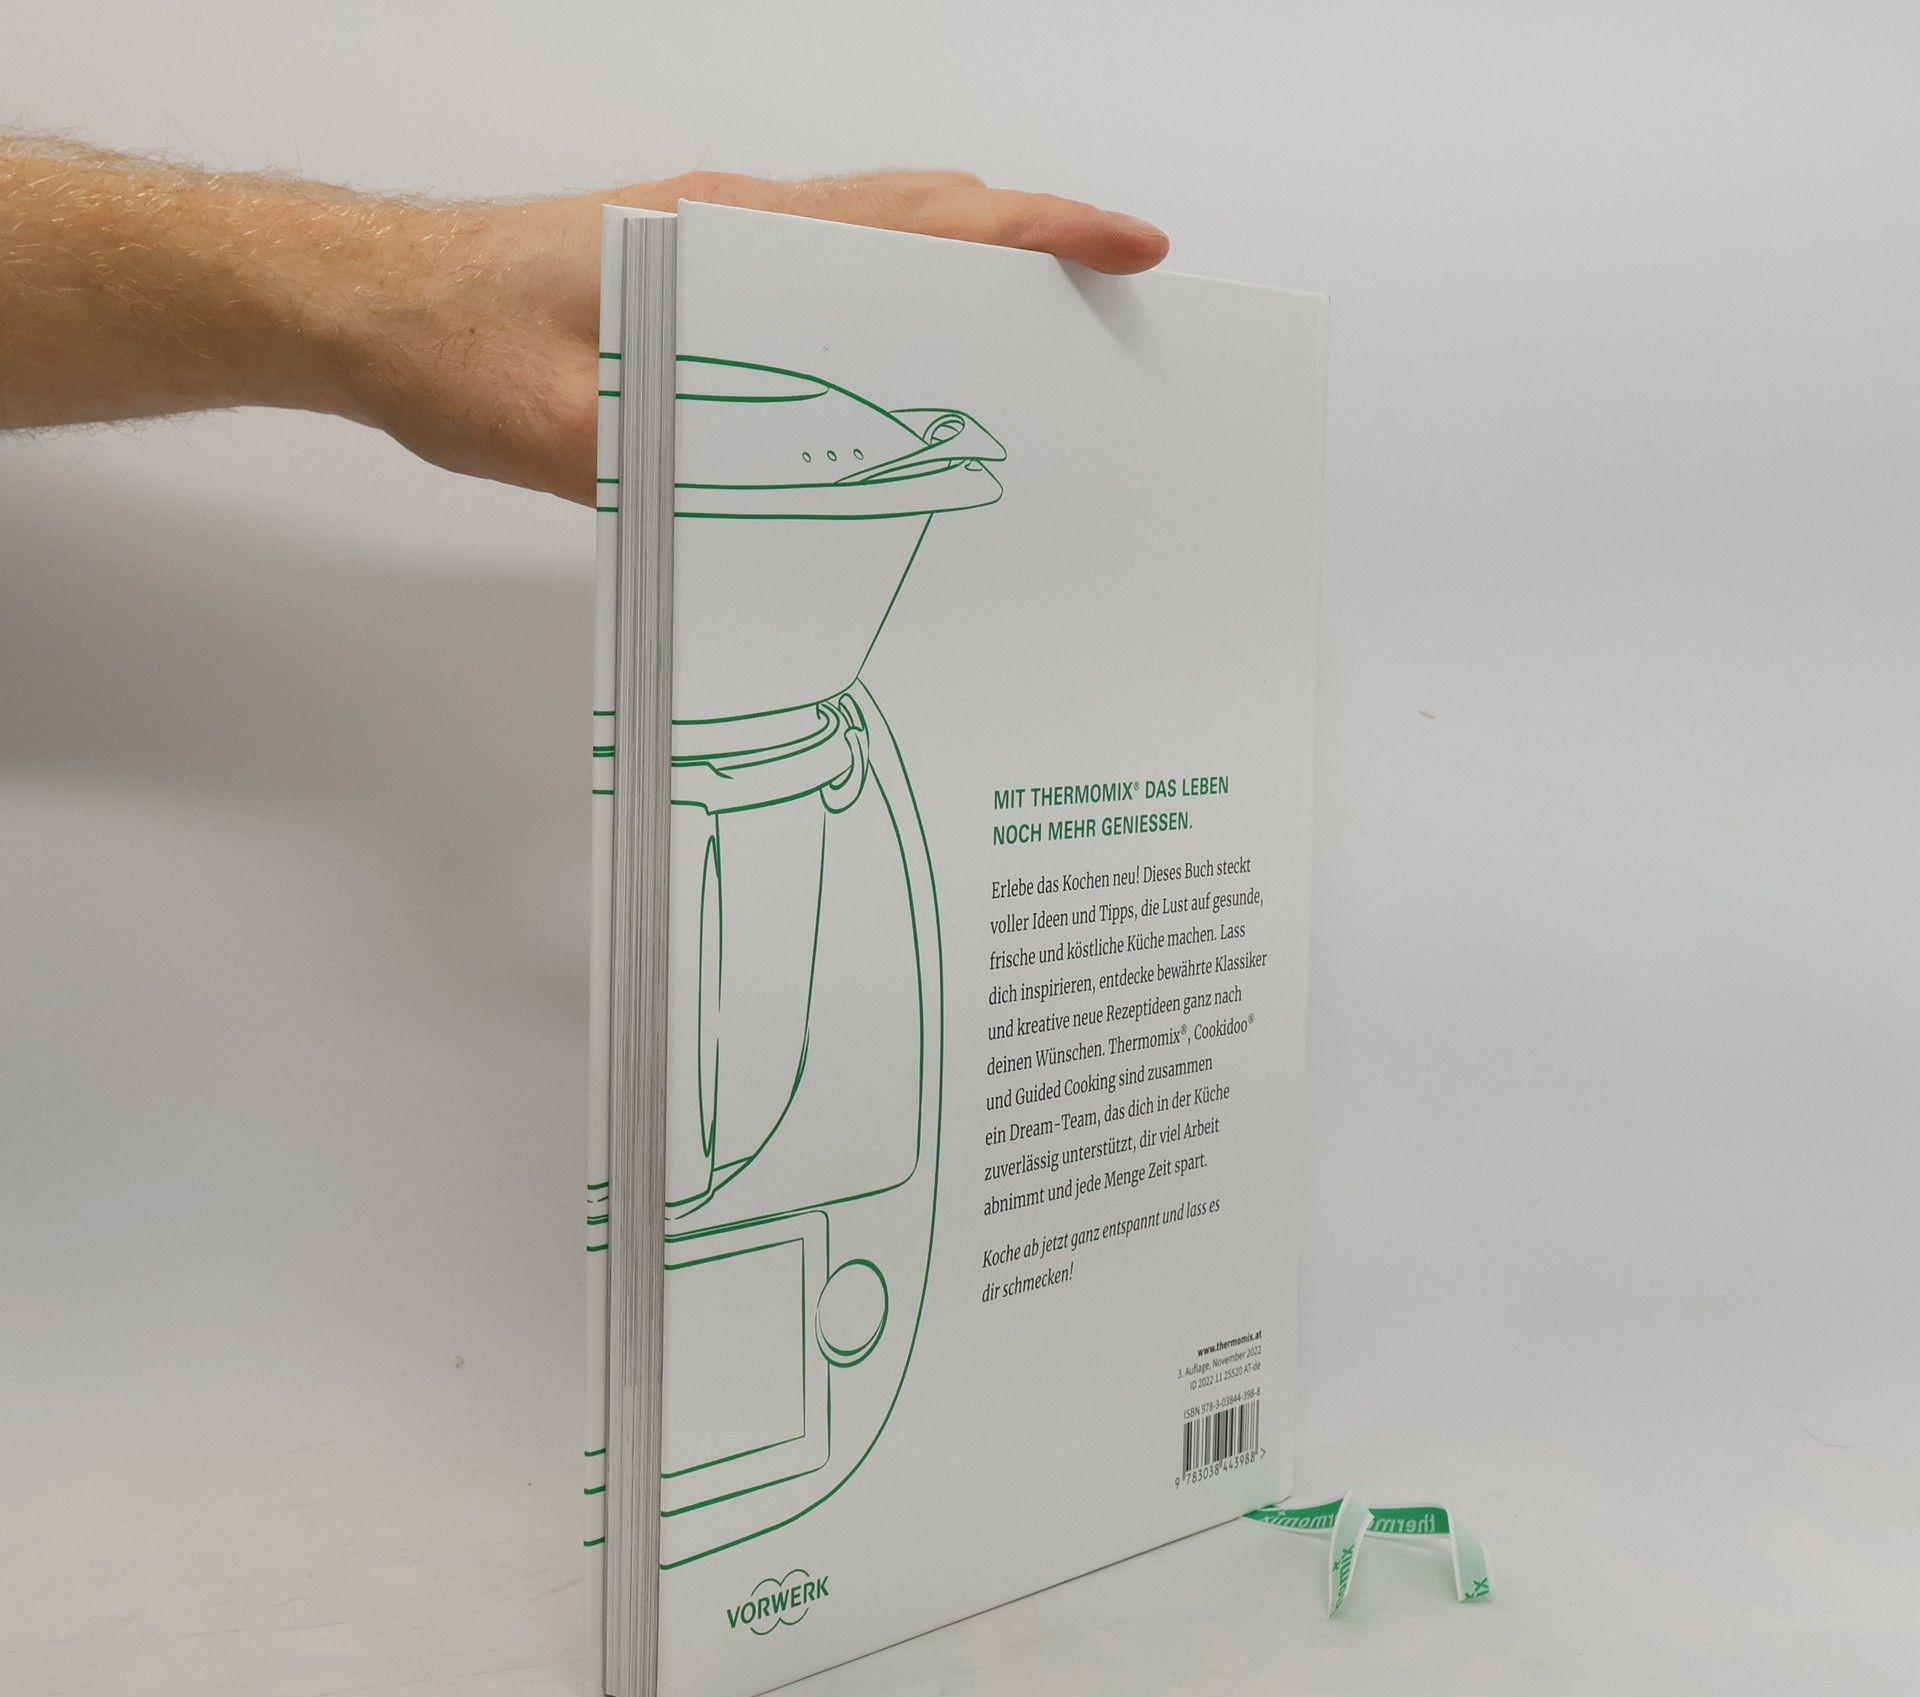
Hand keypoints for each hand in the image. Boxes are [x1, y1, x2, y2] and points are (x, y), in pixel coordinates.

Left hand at [337, 170, 1168, 503]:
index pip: (919, 221)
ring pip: (876, 226)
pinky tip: (900, 343)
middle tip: (1113, 282)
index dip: (1036, 231)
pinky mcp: (688, 264)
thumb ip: (681, 461)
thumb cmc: (451, 342)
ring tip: (1039, 317)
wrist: (362, 301)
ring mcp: (713, 233)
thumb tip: (786, 501)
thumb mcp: (569, 430)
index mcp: (728, 236)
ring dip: (968, 258)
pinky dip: (893, 279)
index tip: (1122, 245)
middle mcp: (733, 219)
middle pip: (922, 208)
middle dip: (1033, 240)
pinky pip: (821, 259)